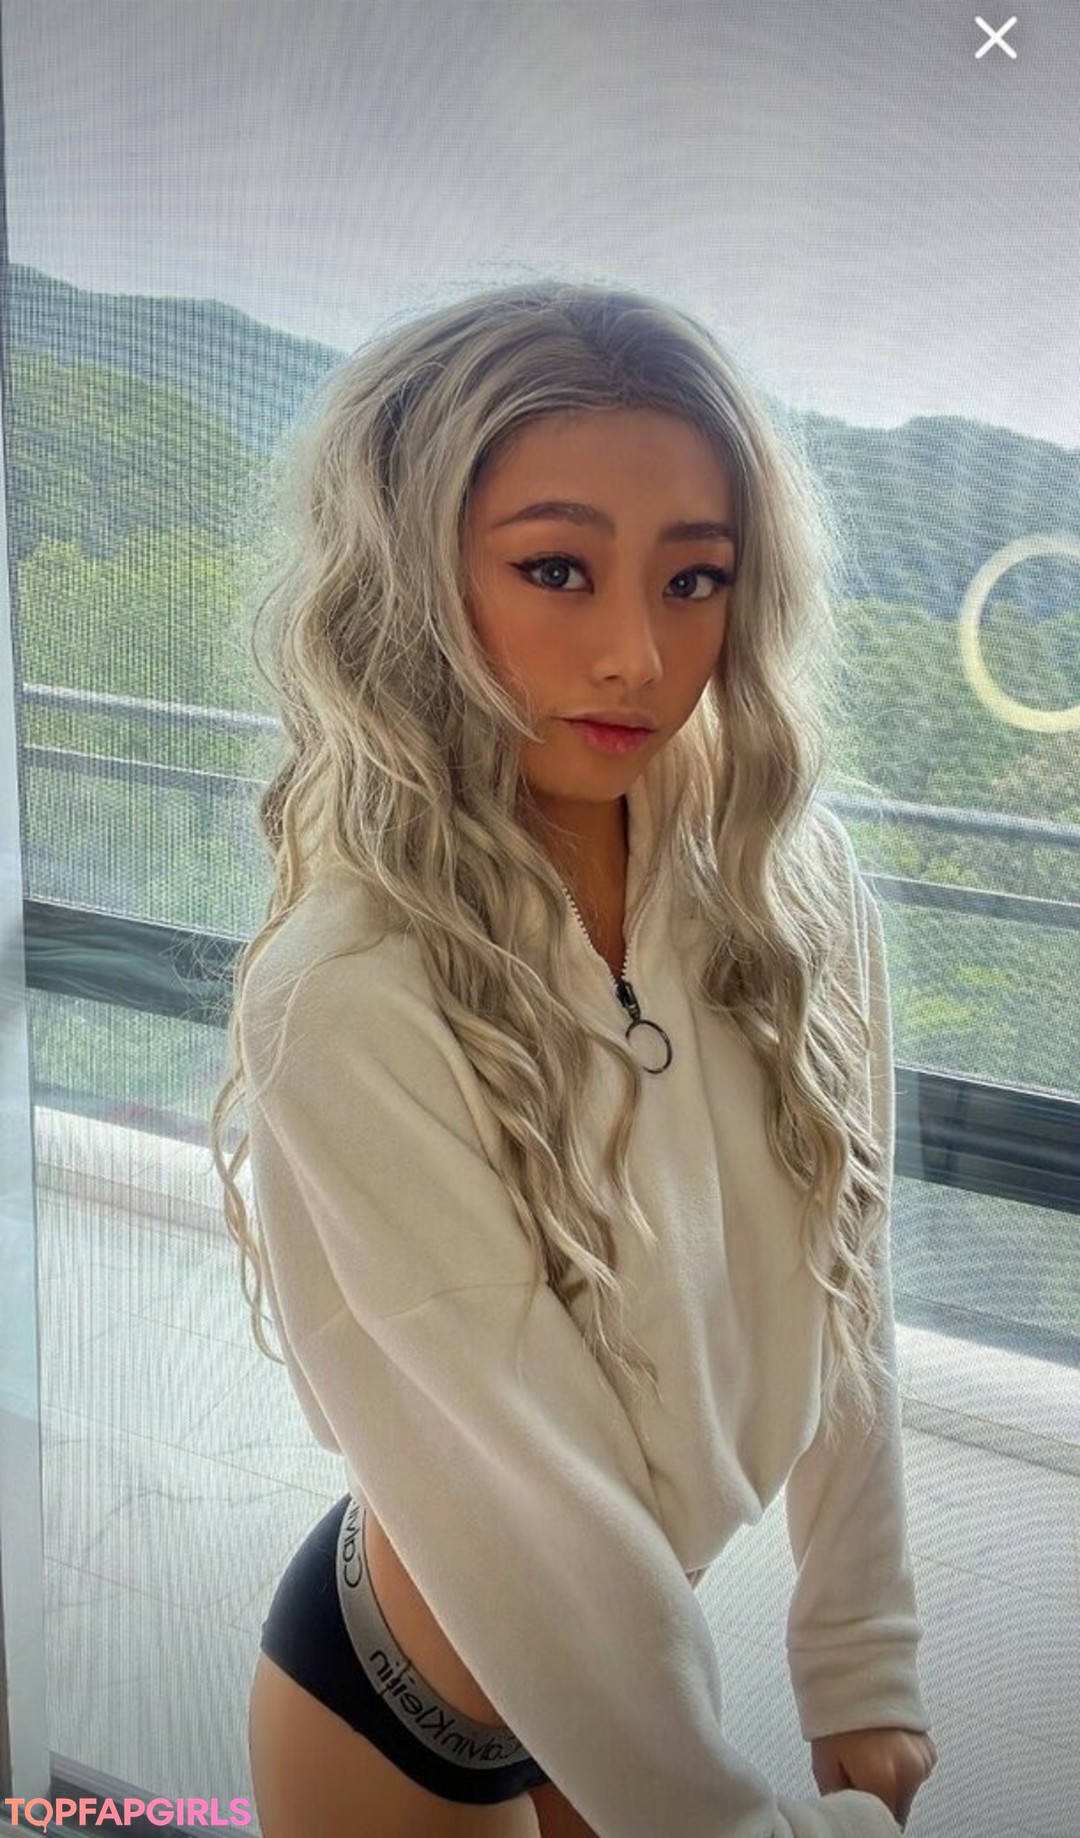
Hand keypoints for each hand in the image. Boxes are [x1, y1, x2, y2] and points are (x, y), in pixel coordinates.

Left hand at [811, 1726, 937, 1830]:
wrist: (856, 1672)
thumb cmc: (836, 1714)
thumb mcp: (825, 1765)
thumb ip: (841, 1800)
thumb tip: (850, 1818)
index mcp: (883, 1779)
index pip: (883, 1823)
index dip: (867, 1817)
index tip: (858, 1808)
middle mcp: (909, 1772)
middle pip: (897, 1811)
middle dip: (879, 1802)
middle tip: (859, 1779)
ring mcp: (923, 1760)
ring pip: (907, 1793)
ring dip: (892, 1786)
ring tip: (870, 1757)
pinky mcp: (930, 1750)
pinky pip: (915, 1774)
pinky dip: (902, 1769)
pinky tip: (884, 1747)